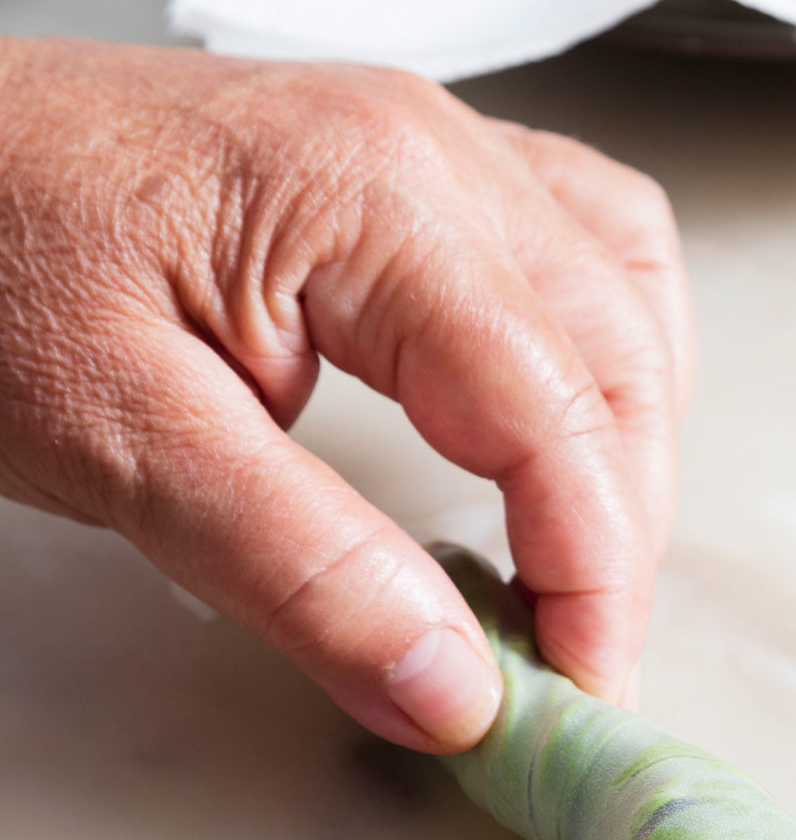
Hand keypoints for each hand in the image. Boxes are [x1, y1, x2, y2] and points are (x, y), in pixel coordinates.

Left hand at [0, 39, 690, 748]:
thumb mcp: (123, 443)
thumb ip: (300, 573)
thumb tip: (451, 691)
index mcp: (376, 197)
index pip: (555, 412)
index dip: (591, 573)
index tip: (580, 694)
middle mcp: (433, 148)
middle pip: (618, 356)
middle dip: (620, 530)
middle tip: (577, 662)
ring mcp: (428, 145)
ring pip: (622, 295)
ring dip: (629, 444)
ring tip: (583, 564)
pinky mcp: (404, 173)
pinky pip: (574, 249)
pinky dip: (599, 361)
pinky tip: (566, 432)